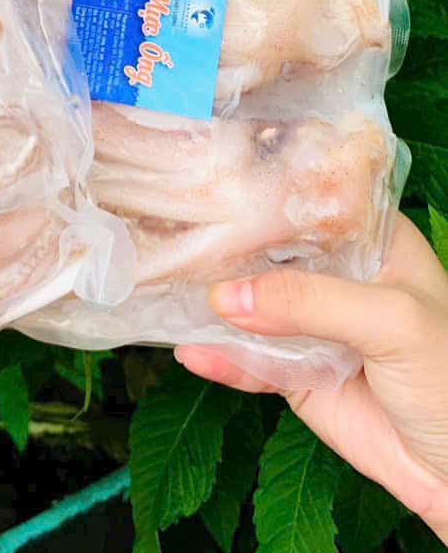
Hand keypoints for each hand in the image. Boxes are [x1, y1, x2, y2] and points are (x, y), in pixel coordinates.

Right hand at [176, 214, 447, 543]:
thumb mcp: (391, 321)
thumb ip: (311, 301)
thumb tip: (225, 296)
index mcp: (370, 239)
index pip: (309, 197)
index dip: (263, 187)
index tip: (208, 178)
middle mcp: (335, 274)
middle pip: (268, 249)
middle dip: (221, 244)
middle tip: (166, 230)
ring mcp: (311, 324)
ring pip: (250, 305)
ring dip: (210, 302)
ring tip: (161, 287)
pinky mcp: (294, 374)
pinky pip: (247, 362)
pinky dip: (218, 358)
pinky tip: (190, 350)